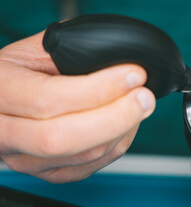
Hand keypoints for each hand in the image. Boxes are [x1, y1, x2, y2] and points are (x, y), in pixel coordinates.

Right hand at [0, 32, 154, 182]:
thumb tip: (121, 57)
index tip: (133, 75)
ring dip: (123, 128)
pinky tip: (125, 124)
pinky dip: (118, 143)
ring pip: (85, 154)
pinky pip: (92, 165)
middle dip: (117, 116)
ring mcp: (27, 158)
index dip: (99, 89)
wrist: (3, 101)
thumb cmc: (21, 72)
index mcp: (1, 91)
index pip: (50, 99)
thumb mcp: (36, 50)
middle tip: (145, 97)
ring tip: (140, 104)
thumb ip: (73, 51)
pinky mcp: (48, 172)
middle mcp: (7, 132)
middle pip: (66, 138)